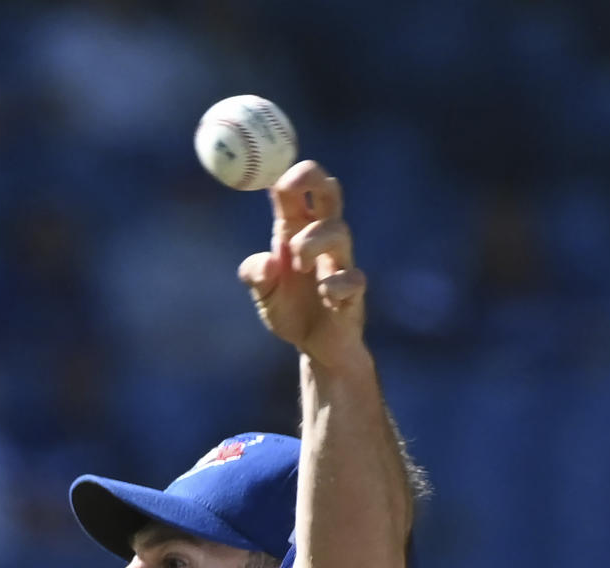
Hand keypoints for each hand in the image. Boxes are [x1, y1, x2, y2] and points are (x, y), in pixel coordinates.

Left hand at [239, 160, 366, 371]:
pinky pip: (353, 278)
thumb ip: (256, 276)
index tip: (273, 177)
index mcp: (296, 231)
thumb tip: (266, 262)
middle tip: (292, 186)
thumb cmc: (290, 312)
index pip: (297, 190)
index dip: (287, 175)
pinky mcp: (353, 294)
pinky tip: (325, 296)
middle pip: (328, 192)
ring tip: (299, 263)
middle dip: (313, 179)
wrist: (315, 349)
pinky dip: (337, 284)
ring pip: (339, 231)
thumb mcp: (263, 295)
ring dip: (314, 239)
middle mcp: (321, 240)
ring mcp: (340, 264)